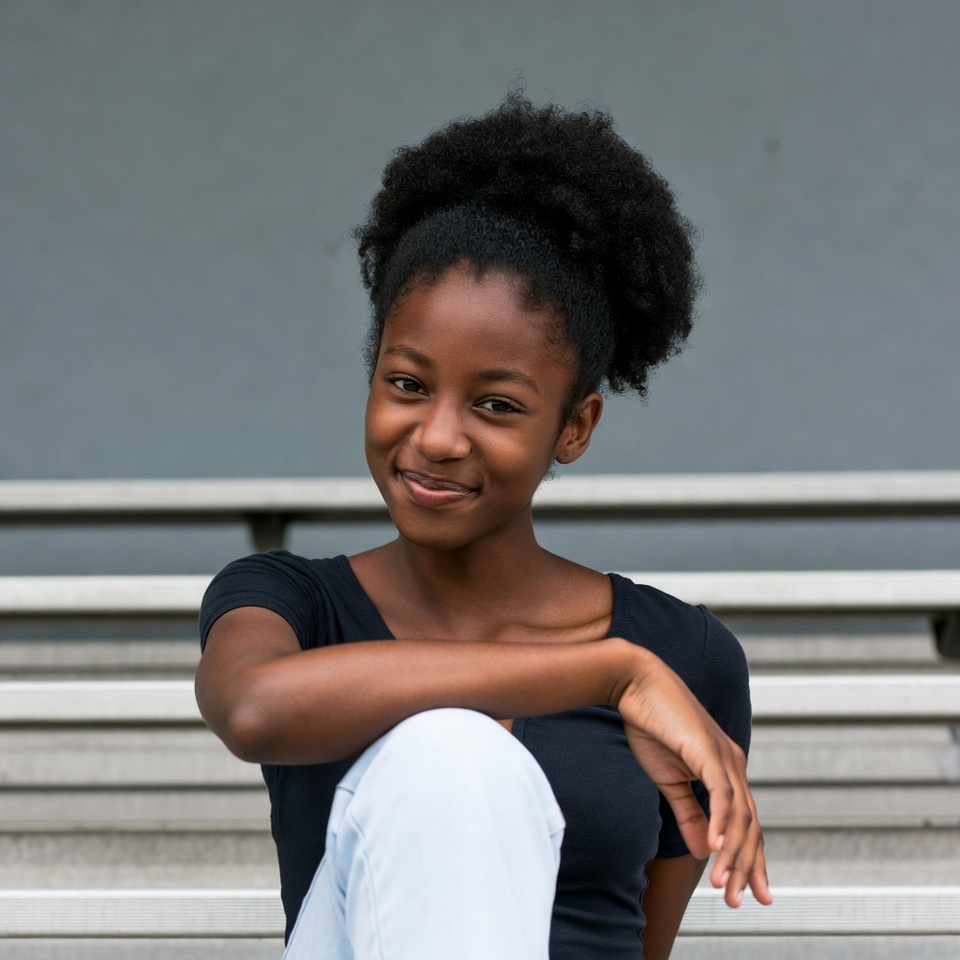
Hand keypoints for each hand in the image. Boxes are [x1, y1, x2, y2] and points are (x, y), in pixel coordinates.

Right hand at [616, 654, 771, 907]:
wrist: (634, 684)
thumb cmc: (650, 724)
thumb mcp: (669, 779)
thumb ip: (689, 813)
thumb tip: (702, 850)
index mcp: (726, 770)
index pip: (746, 823)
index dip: (750, 858)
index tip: (750, 892)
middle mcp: (734, 764)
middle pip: (750, 826)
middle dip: (747, 866)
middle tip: (738, 900)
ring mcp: (725, 757)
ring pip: (739, 817)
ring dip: (733, 855)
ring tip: (723, 886)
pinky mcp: (708, 751)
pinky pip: (722, 795)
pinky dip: (721, 824)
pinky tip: (715, 849)